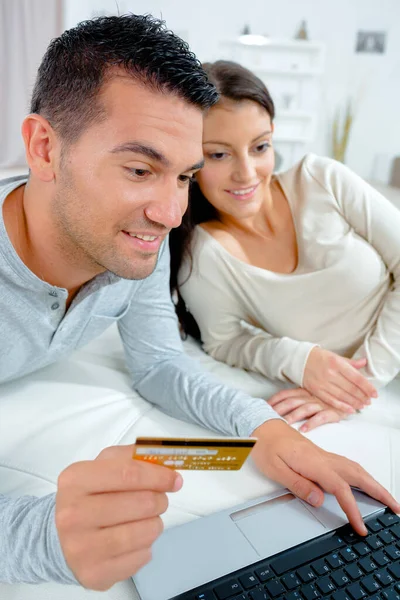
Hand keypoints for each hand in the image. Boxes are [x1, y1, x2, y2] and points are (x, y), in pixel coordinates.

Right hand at [56, 444, 182, 590]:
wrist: (58, 537)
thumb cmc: (89, 497)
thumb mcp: (102, 466)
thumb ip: (132, 458)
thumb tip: (166, 462)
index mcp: (75, 480)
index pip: (129, 473)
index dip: (158, 476)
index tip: (175, 479)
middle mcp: (73, 515)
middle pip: (141, 503)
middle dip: (159, 500)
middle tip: (159, 500)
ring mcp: (81, 548)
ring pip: (144, 532)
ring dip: (155, 524)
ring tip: (147, 520)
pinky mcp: (94, 573)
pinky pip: (140, 557)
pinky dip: (146, 546)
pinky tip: (135, 540)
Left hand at [251, 420, 399, 535]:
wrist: (262, 426)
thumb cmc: (265, 445)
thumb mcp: (274, 469)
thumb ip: (297, 484)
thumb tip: (320, 500)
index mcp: (313, 462)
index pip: (340, 488)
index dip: (353, 509)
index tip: (361, 527)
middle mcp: (323, 457)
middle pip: (358, 475)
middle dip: (380, 492)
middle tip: (396, 509)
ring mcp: (323, 455)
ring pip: (355, 469)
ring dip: (373, 483)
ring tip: (386, 499)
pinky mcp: (321, 456)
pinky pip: (348, 466)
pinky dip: (362, 476)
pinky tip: (363, 484)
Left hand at [268, 388, 347, 431]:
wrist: (352, 395)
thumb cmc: (327, 397)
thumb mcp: (311, 393)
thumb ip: (296, 396)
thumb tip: (277, 405)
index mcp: (304, 390)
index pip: (285, 394)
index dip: (274, 400)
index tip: (263, 407)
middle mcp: (311, 395)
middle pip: (291, 401)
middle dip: (279, 409)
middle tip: (268, 418)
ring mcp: (321, 403)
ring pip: (304, 409)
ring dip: (293, 416)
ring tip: (284, 425)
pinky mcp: (332, 411)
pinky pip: (321, 417)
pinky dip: (312, 423)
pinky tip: (303, 430)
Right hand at [303, 347, 377, 411]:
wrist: (299, 359)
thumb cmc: (319, 357)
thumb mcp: (335, 356)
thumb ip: (350, 363)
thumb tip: (364, 363)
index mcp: (337, 363)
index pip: (356, 377)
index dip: (367, 387)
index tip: (374, 393)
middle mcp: (330, 373)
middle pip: (350, 388)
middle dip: (362, 396)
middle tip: (369, 401)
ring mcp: (322, 382)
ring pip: (342, 396)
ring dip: (354, 402)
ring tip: (362, 405)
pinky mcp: (316, 390)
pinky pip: (331, 400)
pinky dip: (341, 406)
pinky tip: (350, 409)